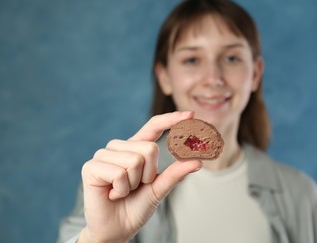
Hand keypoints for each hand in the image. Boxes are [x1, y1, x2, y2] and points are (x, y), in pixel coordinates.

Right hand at [78, 111, 202, 242]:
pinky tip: (112, 194)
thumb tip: (197, 162)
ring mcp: (104, 155)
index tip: (191, 114)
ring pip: (135, 161)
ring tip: (122, 191)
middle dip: (149, 175)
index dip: (171, 119)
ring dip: (133, 184)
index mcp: (136, 148)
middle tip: (136, 187)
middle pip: (149, 148)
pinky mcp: (91, 167)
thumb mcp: (159, 189)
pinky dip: (121, 190)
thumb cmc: (136, 207)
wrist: (117, 230)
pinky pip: (119, 173)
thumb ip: (175, 174)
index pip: (153, 126)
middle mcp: (119, 147)